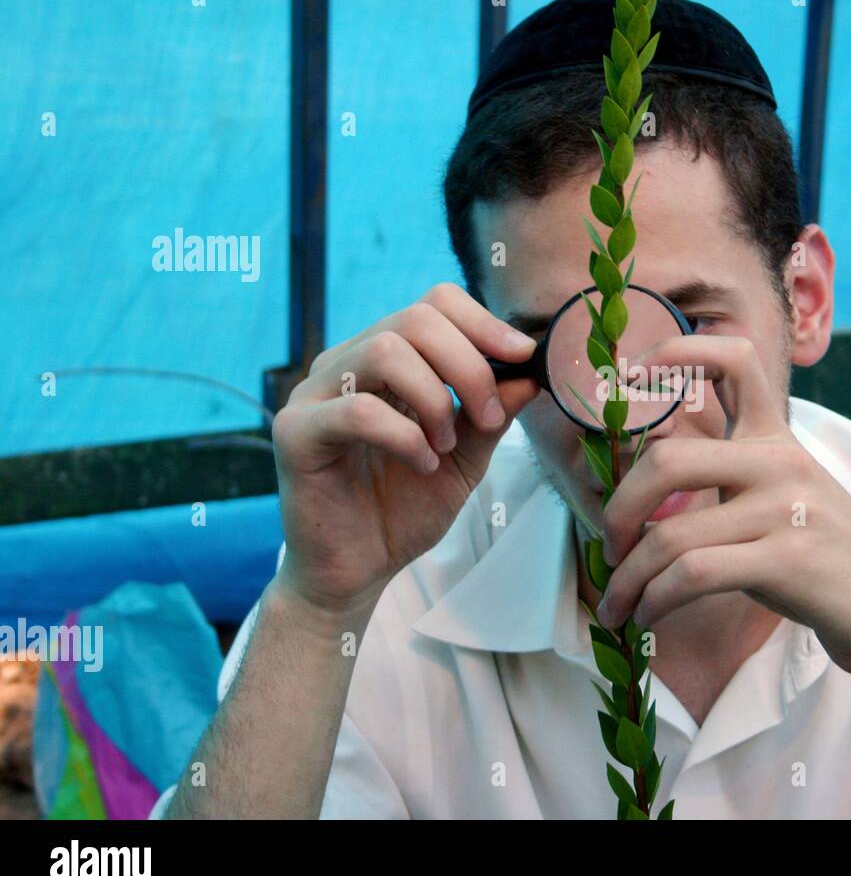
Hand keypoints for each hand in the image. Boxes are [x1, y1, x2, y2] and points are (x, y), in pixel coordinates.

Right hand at [270, 283, 539, 613]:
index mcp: (385, 360)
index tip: (522, 359)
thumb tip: (531, 373)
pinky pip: (356, 410)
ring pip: (384, 351)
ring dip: (434, 399)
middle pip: (414, 319)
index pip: (433, 304)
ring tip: (444, 447)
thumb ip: (492, 416)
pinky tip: (420, 464)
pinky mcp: (296, 432)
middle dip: (468, 365)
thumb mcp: (465, 459)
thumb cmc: (404, 510)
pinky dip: (404, 436)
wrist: (357, 570)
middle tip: (489, 418)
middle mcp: (346, 364)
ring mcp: (315, 393)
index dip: (483, 324)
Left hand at [596, 335, 850, 685]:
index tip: (631, 373)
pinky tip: (648, 619)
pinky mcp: (789, 559)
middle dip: (618, 510)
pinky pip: (693, 575)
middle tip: (609, 548)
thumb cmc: (823, 559)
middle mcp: (780, 462)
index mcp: (777, 438)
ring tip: (617, 608)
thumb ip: (730, 476)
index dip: (678, 351)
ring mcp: (787, 508)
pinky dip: (655, 600)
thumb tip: (640, 485)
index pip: (735, 360)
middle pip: (668, 461)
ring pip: (670, 537)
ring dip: (628, 581)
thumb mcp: (784, 498)